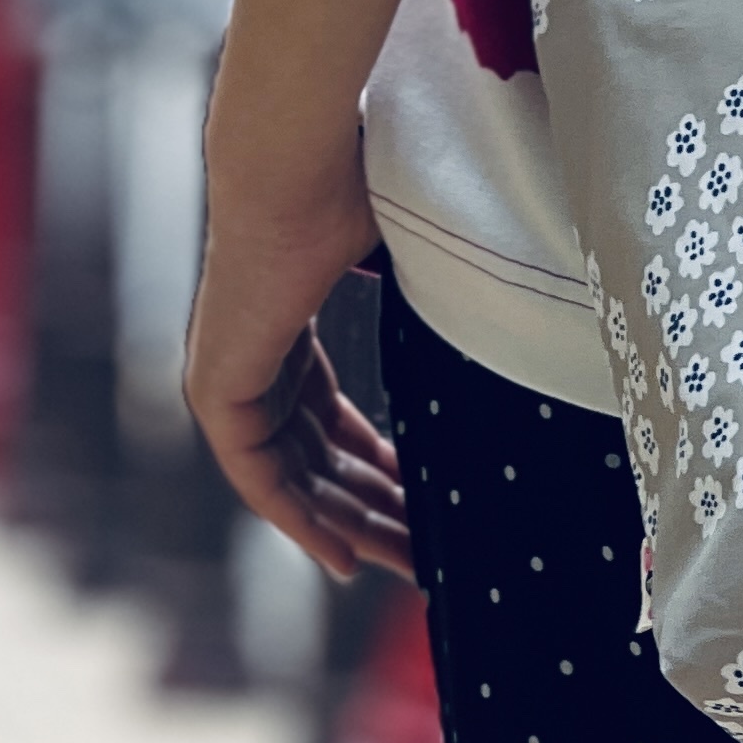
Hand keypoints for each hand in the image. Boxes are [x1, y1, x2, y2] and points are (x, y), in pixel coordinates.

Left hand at [185, 138, 410, 583]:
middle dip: (377, 513)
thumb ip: (436, 302)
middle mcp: (258, 366)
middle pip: (319, 465)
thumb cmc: (354, 195)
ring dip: (350, 529)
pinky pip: (260, 482)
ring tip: (407, 569)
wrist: (300, 174)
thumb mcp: (407, 266)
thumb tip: (523, 303)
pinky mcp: (218, 395)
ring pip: (296, 483)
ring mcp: (232, 383)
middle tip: (429, 558)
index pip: (332, 427)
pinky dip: (302, 525)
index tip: (429, 510)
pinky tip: (345, 562)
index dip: (382, 473)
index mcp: (288, 336)